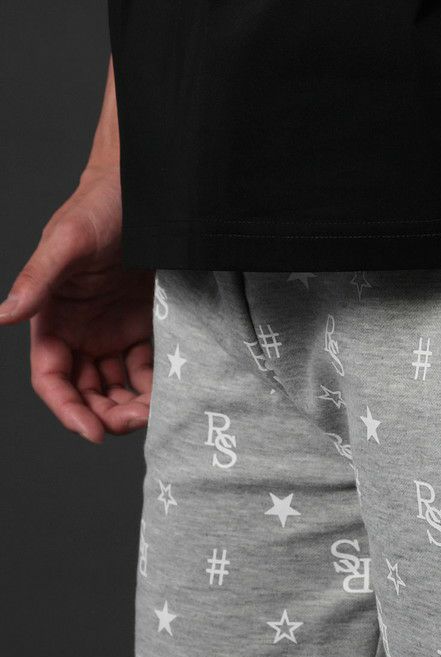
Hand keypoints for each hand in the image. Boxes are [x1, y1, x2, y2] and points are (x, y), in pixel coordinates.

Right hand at [0, 163, 153, 441]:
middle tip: (136, 421)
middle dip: (107, 415)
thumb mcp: (69, 241)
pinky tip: (173, 393)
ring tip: (158, 410)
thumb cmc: (102, 206)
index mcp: (54, 320)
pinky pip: (150, 372)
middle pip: (88, 393)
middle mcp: (83, 334)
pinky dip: (158, 388)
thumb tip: (1, 315)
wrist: (151, 191)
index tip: (92, 431)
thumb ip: (37, 280)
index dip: (68, 409)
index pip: (52, 378)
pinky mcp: (147, 331)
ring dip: (134, 408)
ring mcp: (116, 335)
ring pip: (120, 390)